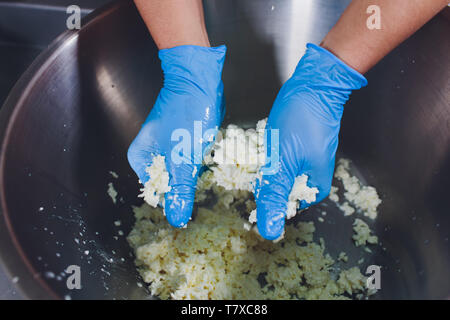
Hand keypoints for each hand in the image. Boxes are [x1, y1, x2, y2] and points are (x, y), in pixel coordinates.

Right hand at [128, 45, 225, 226]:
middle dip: (188, 181)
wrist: (198, 81)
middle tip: (201, 170)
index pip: (158, 192)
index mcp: (142, 159)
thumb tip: (177, 219)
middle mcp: (150, 153)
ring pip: (183, 169)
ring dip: (196, 169)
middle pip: (171, 181)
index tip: (193, 193)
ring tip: (206, 156)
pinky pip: (190, 157)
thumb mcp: (184, 158)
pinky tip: (208, 150)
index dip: (176, 196)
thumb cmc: (186, 116)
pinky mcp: (181, 137)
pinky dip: (200, 158)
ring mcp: (166, 144)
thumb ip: (180, 190)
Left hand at [255, 44, 366, 239]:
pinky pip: (278, 156)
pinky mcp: (298, 145)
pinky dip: (268, 151)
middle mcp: (312, 175)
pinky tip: (263, 141)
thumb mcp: (282, 161)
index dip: (267, 197)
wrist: (314, 84)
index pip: (285, 206)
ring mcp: (306, 159)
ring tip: (259, 148)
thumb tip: (269, 231)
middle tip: (257, 159)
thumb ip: (275, 194)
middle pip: (280, 188)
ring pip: (277, 171)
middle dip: (264, 177)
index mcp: (315, 186)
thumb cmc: (301, 121)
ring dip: (264, 163)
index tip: (255, 180)